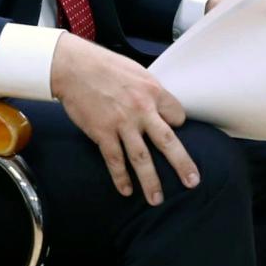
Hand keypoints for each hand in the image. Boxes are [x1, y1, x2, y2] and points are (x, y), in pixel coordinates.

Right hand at [50, 33, 197, 205]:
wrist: (73, 67)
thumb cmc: (105, 65)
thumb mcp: (137, 71)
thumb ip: (149, 90)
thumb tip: (158, 104)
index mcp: (153, 92)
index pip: (177, 115)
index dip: (177, 125)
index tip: (175, 130)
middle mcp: (142, 110)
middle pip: (167, 142)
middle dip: (182, 164)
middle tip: (192, 182)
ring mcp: (122, 123)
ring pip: (141, 158)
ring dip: (151, 182)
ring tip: (157, 200)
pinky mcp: (102, 132)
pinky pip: (115, 160)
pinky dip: (120, 177)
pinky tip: (126, 190)